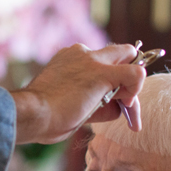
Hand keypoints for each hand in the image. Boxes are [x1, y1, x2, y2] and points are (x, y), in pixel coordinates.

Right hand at [10, 43, 146, 143]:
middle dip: (127, 82)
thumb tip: (118, 109)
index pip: (102, 63)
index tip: (110, 101)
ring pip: (129, 66)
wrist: (33, 114)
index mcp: (70, 58)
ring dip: (133, 93)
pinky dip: (137, 89)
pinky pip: (135, 73)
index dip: (111, 81)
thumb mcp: (72, 106)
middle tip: (128, 107)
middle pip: (119, 59)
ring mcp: (93, 61)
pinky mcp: (103, 73)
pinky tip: (128, 105)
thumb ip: (96, 103)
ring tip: (131, 118)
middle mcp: (82, 53)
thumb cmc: (45, 117)